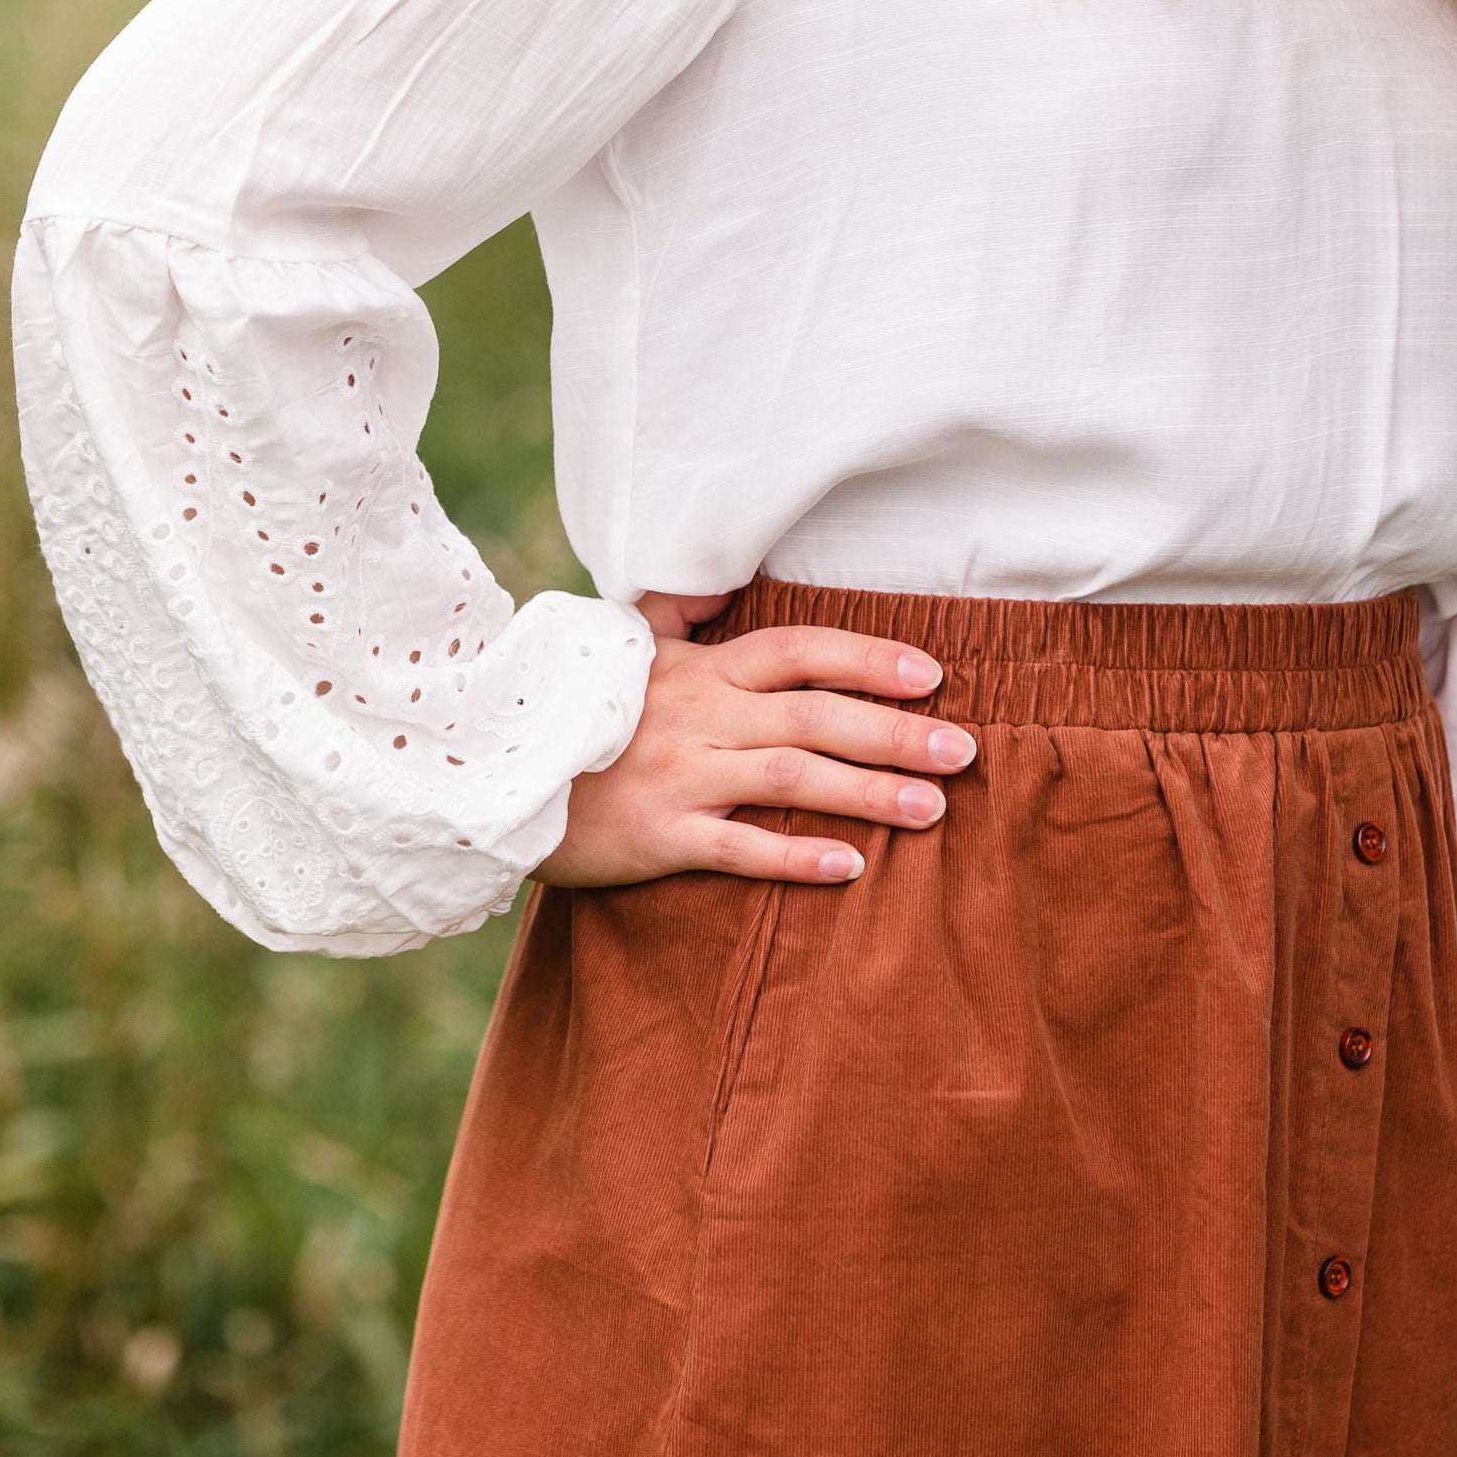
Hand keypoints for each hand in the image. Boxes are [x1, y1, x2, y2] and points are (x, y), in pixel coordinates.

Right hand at [536, 589, 976, 890]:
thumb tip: (720, 590)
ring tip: (933, 810)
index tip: (931, 675)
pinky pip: (738, 847)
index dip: (869, 659)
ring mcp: (681, 776)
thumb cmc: (574, 716)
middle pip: (815, 715)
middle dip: (896, 732)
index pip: (799, 650)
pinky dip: (796, 857)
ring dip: (868, 793)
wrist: (492, 771)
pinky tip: (851, 866)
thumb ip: (679, 620)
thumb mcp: (625, 655)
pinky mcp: (658, 835)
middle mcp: (700, 717)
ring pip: (792, 778)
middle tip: (964, 751)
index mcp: (701, 671)